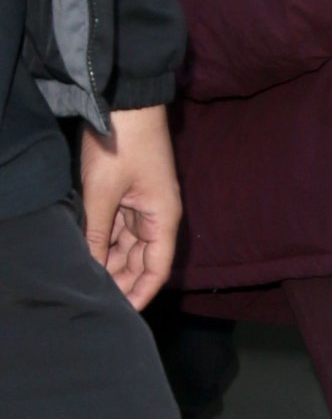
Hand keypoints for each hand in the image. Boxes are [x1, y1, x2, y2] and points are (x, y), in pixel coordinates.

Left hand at [79, 106, 181, 310]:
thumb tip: (89, 271)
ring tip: (81, 277)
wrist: (127, 102)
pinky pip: (117, 228)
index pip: (156, 270)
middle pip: (141, 262)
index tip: (116, 316)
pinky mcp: (128, 194)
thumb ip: (96, 235)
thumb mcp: (103, 193)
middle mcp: (156, 216)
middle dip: (119, 281)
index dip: (139, 295)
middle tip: (89, 298)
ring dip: (108, 262)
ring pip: (126, 247)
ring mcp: (142, 204)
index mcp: (162, 218)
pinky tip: (83, 251)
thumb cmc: (123, 144)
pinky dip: (102, 241)